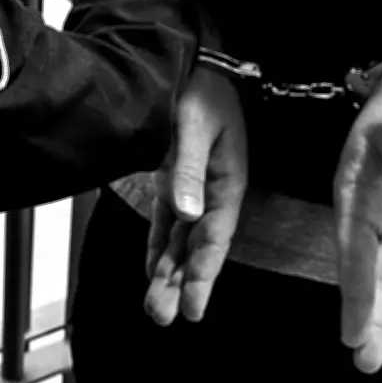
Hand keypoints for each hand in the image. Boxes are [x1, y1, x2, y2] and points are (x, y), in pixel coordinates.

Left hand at [144, 66, 247, 325]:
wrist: (195, 66)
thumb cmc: (202, 91)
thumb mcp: (196, 125)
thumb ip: (190, 169)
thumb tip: (188, 214)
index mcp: (227, 183)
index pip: (214, 238)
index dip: (203, 275)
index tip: (193, 309)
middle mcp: (213, 194)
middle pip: (196, 248)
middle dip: (180, 283)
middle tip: (162, 316)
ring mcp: (194, 190)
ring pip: (181, 240)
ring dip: (168, 272)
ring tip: (155, 306)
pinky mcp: (176, 182)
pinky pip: (168, 222)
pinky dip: (160, 246)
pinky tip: (153, 270)